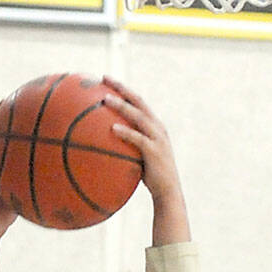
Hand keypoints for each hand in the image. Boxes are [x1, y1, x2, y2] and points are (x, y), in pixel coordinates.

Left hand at [101, 78, 187, 243]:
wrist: (168, 193)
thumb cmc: (151, 177)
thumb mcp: (139, 156)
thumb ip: (127, 145)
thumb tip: (104, 142)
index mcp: (154, 125)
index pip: (138, 101)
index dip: (123, 89)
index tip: (106, 79)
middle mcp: (157, 127)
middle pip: (138, 101)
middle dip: (121, 88)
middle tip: (103, 78)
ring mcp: (157, 139)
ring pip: (138, 116)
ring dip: (121, 106)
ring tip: (105, 99)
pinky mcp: (155, 152)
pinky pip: (138, 139)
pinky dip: (125, 132)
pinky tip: (112, 129)